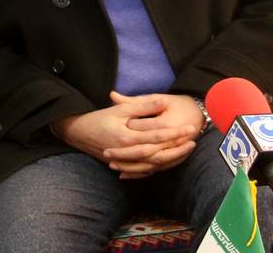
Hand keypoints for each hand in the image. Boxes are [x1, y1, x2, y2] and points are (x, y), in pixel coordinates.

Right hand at [51, 92, 200, 178]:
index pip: (156, 136)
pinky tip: (169, 162)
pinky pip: (145, 170)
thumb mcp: (120, 109)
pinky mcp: (124, 165)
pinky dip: (158, 167)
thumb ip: (142, 106)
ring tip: (186, 150)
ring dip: (171, 158)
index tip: (189, 127)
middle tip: (194, 138)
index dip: (174, 132)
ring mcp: (126, 161)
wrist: (79, 133)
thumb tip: (162, 101)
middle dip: (177, 146)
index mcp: (127, 137)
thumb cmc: (99, 118)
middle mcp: (128, 152)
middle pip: (158, 153)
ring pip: (154, 164)